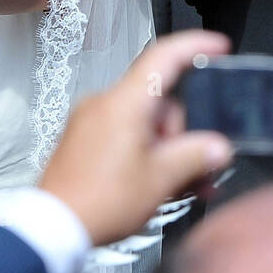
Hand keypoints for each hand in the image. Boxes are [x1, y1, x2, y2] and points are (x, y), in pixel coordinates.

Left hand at [38, 30, 234, 245]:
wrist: (53, 227)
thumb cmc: (100, 201)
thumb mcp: (160, 179)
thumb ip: (196, 156)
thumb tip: (218, 146)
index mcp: (125, 102)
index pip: (165, 56)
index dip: (195, 46)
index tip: (219, 46)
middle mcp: (105, 102)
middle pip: (160, 100)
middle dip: (182, 131)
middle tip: (195, 165)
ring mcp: (91, 120)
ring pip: (144, 121)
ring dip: (165, 148)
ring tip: (177, 185)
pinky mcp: (84, 139)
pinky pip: (124, 134)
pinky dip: (145, 152)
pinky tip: (156, 182)